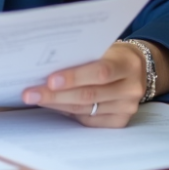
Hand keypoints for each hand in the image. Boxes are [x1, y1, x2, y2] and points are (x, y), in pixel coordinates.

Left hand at [21, 41, 146, 126]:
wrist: (137, 68)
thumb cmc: (112, 54)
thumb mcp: (104, 48)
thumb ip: (82, 55)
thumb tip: (46, 65)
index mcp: (127, 64)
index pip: (100, 72)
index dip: (74, 77)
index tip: (49, 79)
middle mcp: (131, 88)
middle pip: (88, 95)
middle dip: (55, 95)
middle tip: (30, 93)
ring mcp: (127, 108)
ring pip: (85, 110)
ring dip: (57, 104)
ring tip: (36, 98)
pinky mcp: (120, 121)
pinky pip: (89, 120)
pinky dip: (68, 112)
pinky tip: (53, 105)